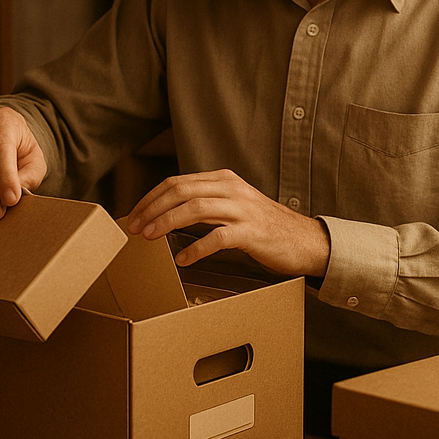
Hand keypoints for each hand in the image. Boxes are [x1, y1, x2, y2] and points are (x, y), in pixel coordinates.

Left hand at [126, 169, 329, 277]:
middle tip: (134, 227)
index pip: (177, 182)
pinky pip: (217, 237)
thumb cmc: (264, 226)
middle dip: (152, 208)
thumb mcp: (234, 204)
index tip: (134, 214)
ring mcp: (242, 209)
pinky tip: (182, 259)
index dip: (151, 198)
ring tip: (149, 237)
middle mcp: (232, 189)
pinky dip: (195, 248)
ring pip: (195, 208)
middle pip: (181, 191)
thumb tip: (167, 212)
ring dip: (166, 223)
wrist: (304, 240)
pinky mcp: (252, 232)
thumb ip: (206, 202)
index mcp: (224, 179)